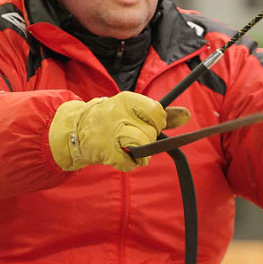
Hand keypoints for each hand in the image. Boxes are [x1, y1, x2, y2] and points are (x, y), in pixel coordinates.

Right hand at [49, 91, 190, 171]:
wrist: (76, 129)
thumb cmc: (111, 119)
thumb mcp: (134, 110)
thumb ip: (161, 114)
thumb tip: (187, 115)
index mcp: (127, 99)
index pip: (157, 112)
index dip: (157, 123)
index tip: (148, 124)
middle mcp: (120, 114)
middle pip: (151, 133)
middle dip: (146, 140)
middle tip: (131, 136)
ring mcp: (112, 133)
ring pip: (143, 148)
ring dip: (139, 153)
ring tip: (127, 148)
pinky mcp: (107, 152)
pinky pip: (131, 164)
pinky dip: (128, 164)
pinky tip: (119, 155)